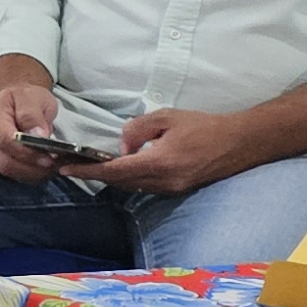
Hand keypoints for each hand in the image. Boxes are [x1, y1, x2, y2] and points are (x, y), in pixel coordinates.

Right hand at [0, 56, 69, 181]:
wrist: (19, 101)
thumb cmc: (26, 97)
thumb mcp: (32, 98)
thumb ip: (32, 114)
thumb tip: (38, 135)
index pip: (6, 142)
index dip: (28, 152)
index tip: (51, 156)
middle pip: (6, 162)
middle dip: (33, 167)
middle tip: (56, 165)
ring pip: (11, 171)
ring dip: (34, 173)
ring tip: (55, 167)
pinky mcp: (0, 161)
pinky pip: (16, 174)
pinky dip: (33, 175)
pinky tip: (47, 169)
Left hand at [88, 106, 280, 196]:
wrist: (241, 142)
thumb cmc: (205, 126)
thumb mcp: (167, 117)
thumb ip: (137, 130)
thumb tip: (121, 147)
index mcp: (160, 162)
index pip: (115, 171)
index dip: (88, 171)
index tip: (65, 168)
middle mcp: (165, 181)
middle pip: (119, 182)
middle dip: (93, 175)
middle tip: (69, 165)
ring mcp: (173, 188)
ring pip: (132, 186)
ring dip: (110, 178)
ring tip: (88, 167)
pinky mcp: (179, 189)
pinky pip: (146, 186)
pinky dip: (128, 179)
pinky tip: (118, 169)